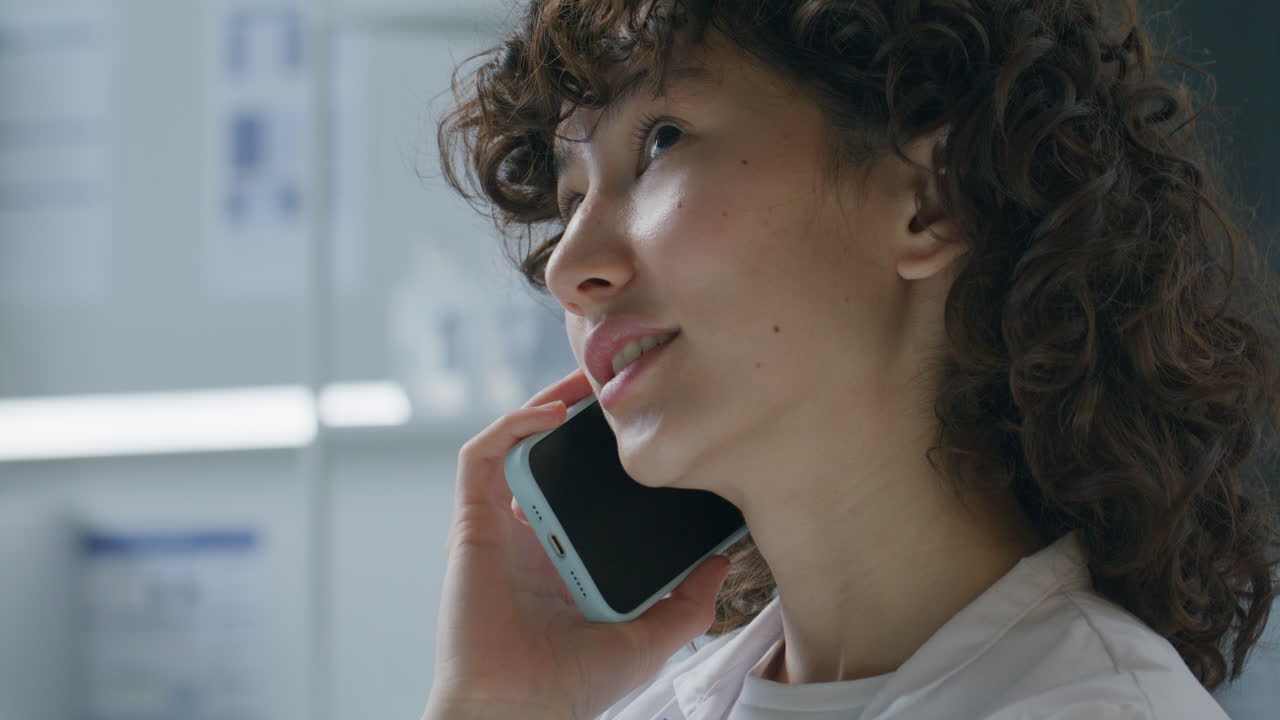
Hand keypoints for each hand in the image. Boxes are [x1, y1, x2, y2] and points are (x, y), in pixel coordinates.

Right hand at [423, 368, 732, 719]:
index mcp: (570, 559)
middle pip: (552, 457)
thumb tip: (722, 561)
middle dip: (580, 414)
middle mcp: (535, 537)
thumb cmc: (572, 687)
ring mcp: (502, 528)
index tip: (648, 424)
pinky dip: (510, 427)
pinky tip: (549, 413)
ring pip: (515, 445)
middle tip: (618, 383)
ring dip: (545, 404)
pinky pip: (480, 459)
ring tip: (585, 380)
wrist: (519, 709)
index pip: (589, 489)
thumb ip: (687, 602)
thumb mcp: (649, 639)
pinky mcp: (473, 524)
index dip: (612, 454)